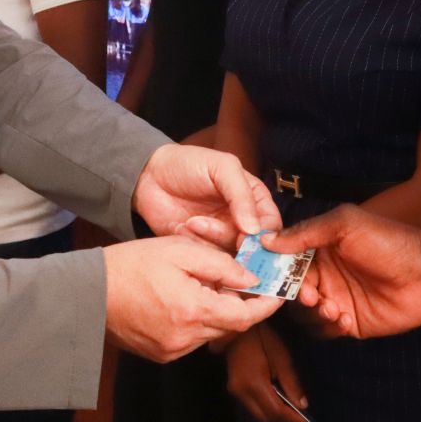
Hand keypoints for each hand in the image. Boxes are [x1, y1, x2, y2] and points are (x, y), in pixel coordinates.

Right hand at [102, 234, 281, 361]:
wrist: (86, 293)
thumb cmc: (130, 265)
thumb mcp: (179, 250)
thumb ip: (220, 264)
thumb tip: (251, 278)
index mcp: (194, 311)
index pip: (246, 316)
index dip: (266, 304)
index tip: (279, 292)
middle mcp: (186, 339)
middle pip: (230, 325)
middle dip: (240, 304)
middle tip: (242, 280)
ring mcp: (172, 351)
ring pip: (211, 332)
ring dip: (217, 312)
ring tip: (204, 285)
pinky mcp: (160, 355)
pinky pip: (192, 339)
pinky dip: (197, 321)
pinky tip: (183, 300)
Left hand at [133, 143, 279, 249]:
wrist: (149, 175)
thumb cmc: (188, 164)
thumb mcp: (222, 167)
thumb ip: (241, 194)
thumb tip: (255, 228)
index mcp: (253, 200)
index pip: (270, 226)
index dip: (264, 236)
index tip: (249, 237)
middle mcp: (240, 221)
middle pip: (252, 246)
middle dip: (235, 241)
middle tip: (216, 230)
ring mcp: (220, 236)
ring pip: (229, 254)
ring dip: (210, 239)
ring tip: (192, 221)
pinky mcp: (199, 246)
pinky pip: (206, 257)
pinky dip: (195, 244)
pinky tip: (183, 227)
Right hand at [225, 324, 310, 421]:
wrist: (236, 329)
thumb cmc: (262, 337)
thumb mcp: (281, 357)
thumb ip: (291, 383)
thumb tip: (302, 405)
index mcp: (254, 383)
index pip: (274, 411)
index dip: (290, 418)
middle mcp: (241, 392)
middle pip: (264, 417)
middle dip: (282, 420)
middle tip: (299, 418)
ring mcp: (235, 391)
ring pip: (257, 414)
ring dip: (274, 415)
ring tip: (290, 410)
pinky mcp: (233, 388)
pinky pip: (252, 406)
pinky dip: (265, 407)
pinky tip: (277, 400)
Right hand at [265, 205, 420, 338]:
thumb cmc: (387, 242)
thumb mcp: (345, 226)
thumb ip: (306, 232)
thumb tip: (266, 240)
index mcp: (321, 249)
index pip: (286, 261)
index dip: (276, 269)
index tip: (269, 276)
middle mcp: (326, 274)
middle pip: (293, 291)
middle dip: (297, 296)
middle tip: (312, 296)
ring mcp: (338, 299)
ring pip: (306, 315)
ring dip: (314, 314)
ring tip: (334, 308)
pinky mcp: (351, 322)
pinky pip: (327, 331)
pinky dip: (331, 327)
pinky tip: (347, 318)